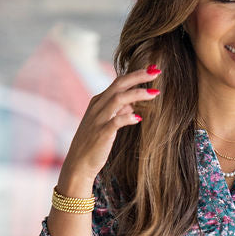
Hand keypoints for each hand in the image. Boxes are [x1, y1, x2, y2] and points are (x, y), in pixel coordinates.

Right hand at [57, 62, 161, 188]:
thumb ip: (117, 112)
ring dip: (138, 94)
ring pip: (119, 99)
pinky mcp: (102, 133)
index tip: (151, 71)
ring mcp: (99, 119)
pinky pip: (116, 121)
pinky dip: (128, 117)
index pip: (118, 82)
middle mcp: (98, 106)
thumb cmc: (93, 144)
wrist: (78, 164)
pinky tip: (139, 118)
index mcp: (98, 101)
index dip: (135, 75)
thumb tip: (132, 104)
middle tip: (156, 71)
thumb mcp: (105, 123)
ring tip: (155, 94)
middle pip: (119, 84)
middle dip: (138, 76)